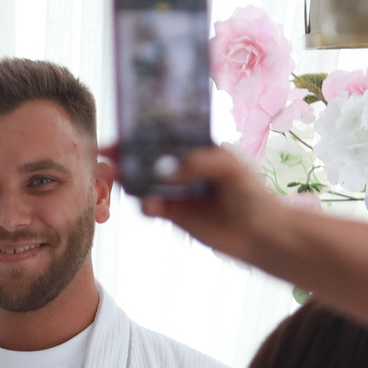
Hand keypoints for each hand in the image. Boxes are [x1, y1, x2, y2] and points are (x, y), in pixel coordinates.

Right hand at [122, 145, 289, 264]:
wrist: (262, 233)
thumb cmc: (252, 193)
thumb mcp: (229, 167)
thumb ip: (198, 163)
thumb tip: (164, 169)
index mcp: (196, 147)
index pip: (163, 136)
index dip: (140, 134)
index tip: (120, 133)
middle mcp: (183, 167)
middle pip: (148, 158)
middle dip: (125, 157)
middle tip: (105, 158)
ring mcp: (177, 191)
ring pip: (145, 183)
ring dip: (127, 179)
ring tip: (113, 177)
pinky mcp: (175, 215)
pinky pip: (152, 208)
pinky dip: (146, 205)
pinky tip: (149, 205)